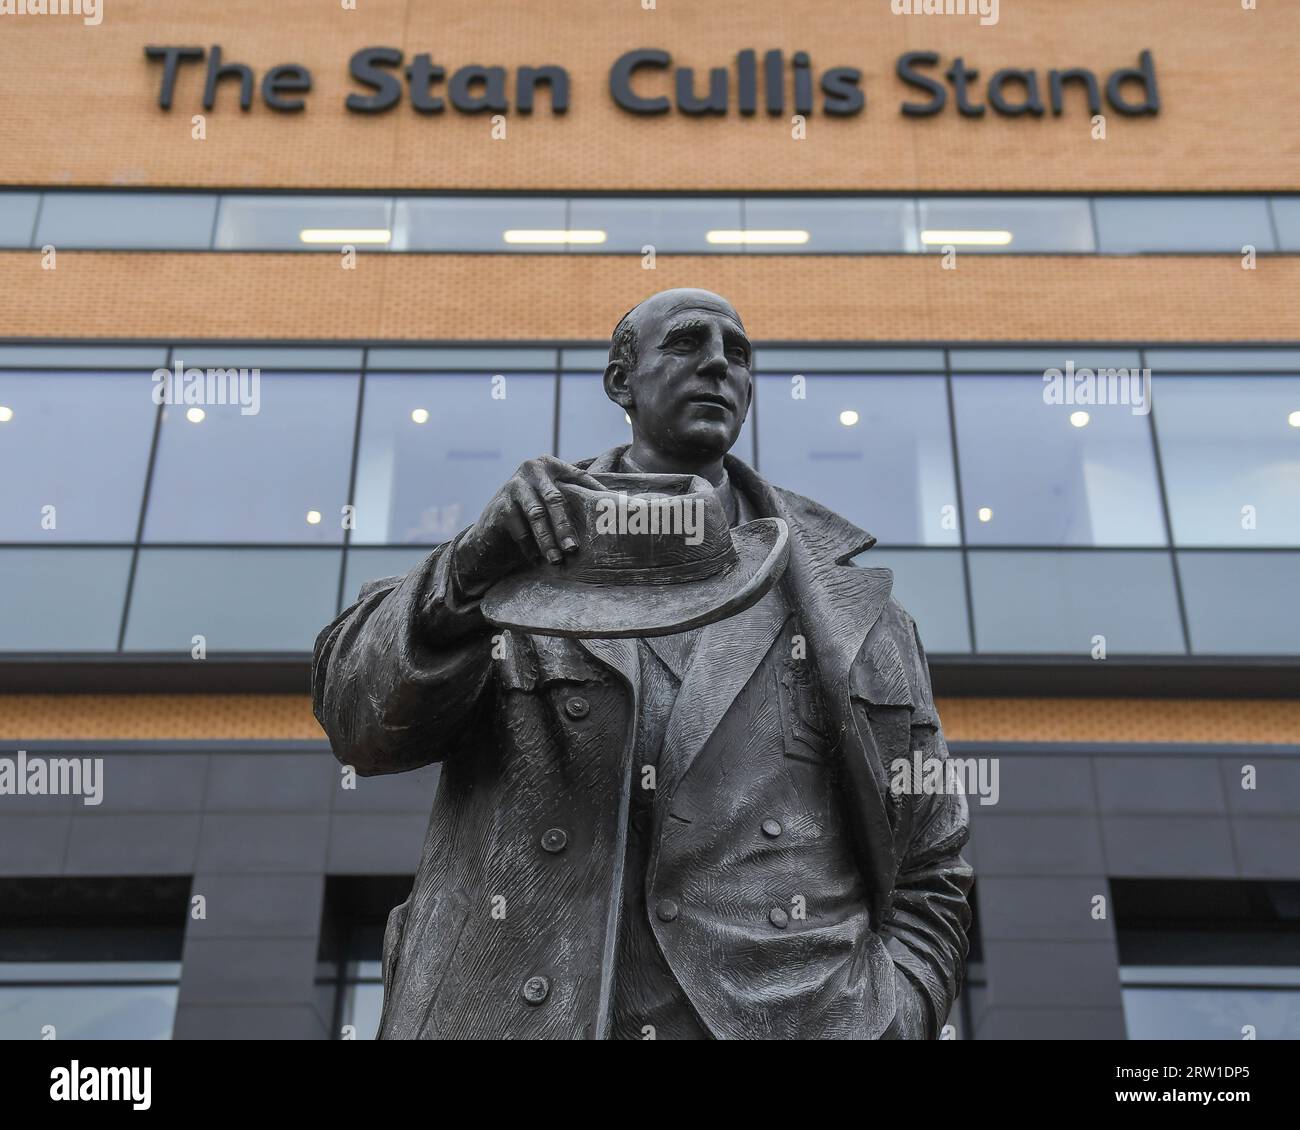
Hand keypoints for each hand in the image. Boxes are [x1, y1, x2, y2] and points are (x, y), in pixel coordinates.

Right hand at [452, 456, 603, 596]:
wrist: (491, 530)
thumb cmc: (531, 516)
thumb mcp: (553, 503)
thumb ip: (577, 499)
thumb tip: (622, 504)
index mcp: (551, 464)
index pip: (580, 479)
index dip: (597, 495)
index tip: (614, 514)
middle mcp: (532, 469)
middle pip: (556, 499)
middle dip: (566, 527)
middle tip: (574, 549)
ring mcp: (515, 485)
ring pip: (537, 516)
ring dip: (548, 541)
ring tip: (557, 559)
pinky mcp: (500, 505)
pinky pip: (520, 529)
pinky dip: (529, 547)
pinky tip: (537, 560)